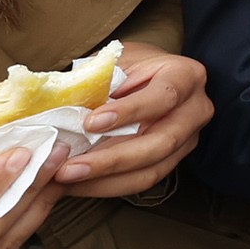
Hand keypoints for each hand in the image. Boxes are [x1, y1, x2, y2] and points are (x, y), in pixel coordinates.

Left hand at [57, 43, 211, 197]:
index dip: (129, 111)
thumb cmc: (128, 68)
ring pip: (152, 169)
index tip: (90, 123)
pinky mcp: (172, 160)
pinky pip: (141, 181)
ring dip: (105, 179)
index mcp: (185, 76)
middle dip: (111, 159)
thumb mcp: (114, 63)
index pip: (164, 97)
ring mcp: (187, 139)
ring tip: (66, 179)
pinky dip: (106, 186)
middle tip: (69, 168)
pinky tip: (77, 184)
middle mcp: (195, 109)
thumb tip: (54, 103)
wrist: (147, 78)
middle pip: (161, 142)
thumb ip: (96, 81)